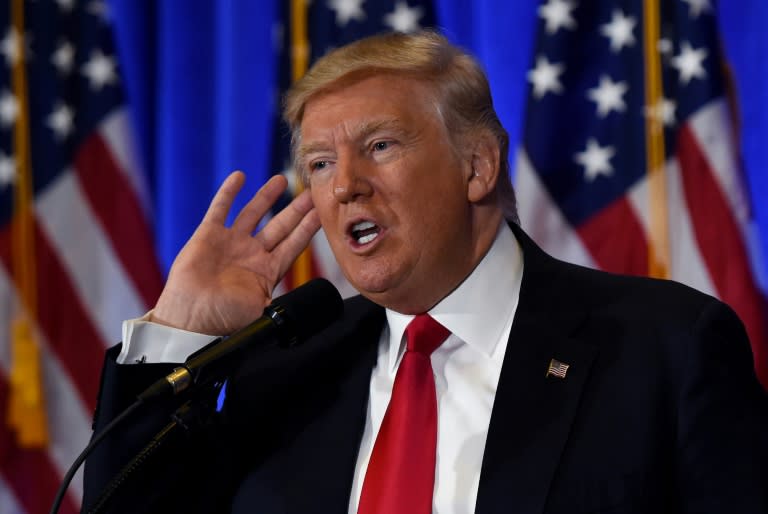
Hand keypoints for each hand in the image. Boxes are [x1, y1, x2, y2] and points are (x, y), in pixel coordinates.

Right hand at [151, 171, 320, 334]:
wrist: (192, 318)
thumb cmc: (225, 319)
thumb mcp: (262, 312)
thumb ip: (283, 305)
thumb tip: (304, 307)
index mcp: (268, 271)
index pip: (294, 244)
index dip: (308, 228)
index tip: (321, 213)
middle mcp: (252, 254)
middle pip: (280, 225)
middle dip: (296, 209)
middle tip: (311, 192)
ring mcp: (231, 243)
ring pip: (254, 213)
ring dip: (267, 196)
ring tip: (281, 179)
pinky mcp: (209, 235)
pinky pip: (220, 209)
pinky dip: (229, 192)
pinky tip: (239, 176)